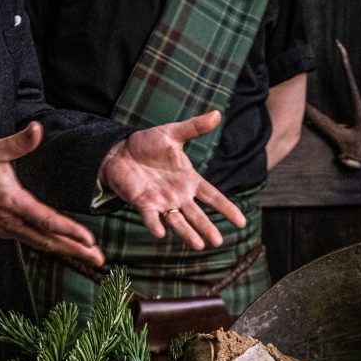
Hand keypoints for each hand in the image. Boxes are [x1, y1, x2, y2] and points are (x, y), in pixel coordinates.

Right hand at [0, 122, 104, 266]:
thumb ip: (18, 142)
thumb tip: (37, 129)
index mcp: (12, 202)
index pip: (45, 220)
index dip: (68, 230)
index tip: (88, 239)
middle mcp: (12, 221)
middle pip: (49, 241)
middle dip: (76, 251)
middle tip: (99, 259)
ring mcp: (10, 230)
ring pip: (43, 245)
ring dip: (68, 252)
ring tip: (91, 257)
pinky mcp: (8, 233)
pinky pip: (35, 243)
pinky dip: (54, 248)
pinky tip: (68, 249)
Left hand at [99, 110, 245, 250]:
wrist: (120, 151)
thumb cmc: (148, 144)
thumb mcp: (173, 134)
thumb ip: (195, 127)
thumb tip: (218, 114)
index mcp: (189, 181)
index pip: (213, 197)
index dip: (226, 208)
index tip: (241, 222)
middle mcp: (179, 195)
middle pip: (197, 214)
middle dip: (207, 228)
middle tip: (218, 241)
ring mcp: (161, 202)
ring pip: (178, 221)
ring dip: (188, 233)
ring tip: (199, 246)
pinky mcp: (143, 203)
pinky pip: (151, 217)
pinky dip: (155, 224)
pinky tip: (161, 234)